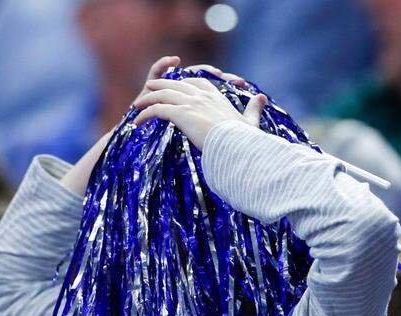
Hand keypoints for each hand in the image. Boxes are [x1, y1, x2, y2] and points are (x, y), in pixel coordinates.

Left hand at [133, 65, 264, 150]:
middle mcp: (201, 96)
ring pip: (162, 94)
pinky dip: (145, 115)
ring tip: (137, 105)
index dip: (184, 84)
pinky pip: (156, 110)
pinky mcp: (180, 114)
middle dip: (160, 85)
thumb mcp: (251, 122)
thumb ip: (254, 108)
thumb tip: (262, 97)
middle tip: (149, 89)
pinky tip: (138, 122)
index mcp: (216, 97)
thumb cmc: (246, 139)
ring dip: (147, 99)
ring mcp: (190, 103)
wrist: (238, 146)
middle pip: (175, 84)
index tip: (176, 87)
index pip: (197, 83)